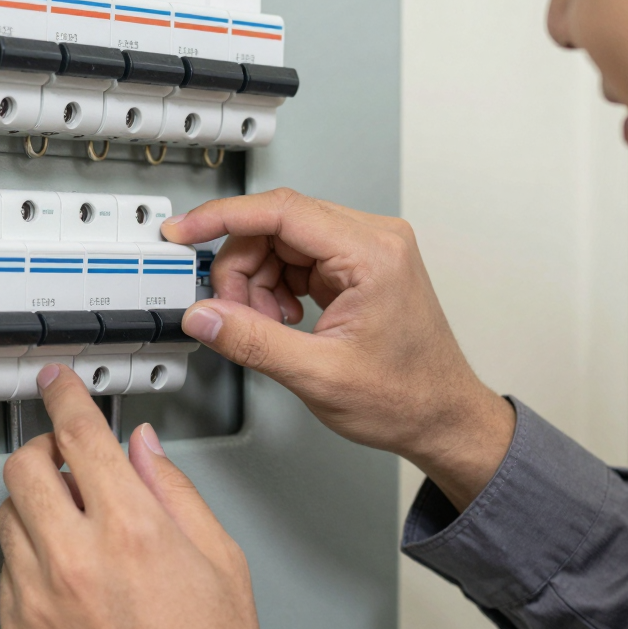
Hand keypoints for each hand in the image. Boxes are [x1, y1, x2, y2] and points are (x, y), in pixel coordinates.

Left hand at [0, 365, 263, 628]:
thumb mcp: (221, 560)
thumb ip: (175, 492)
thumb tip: (143, 449)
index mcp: (132, 530)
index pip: (80, 435)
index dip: (65, 397)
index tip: (57, 384)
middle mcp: (75, 558)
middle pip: (24, 466)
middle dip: (42, 450)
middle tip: (64, 458)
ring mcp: (38, 599)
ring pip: (7, 517)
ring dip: (34, 506)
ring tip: (73, 526)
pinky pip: (6, 571)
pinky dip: (29, 559)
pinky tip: (66, 577)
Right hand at [163, 188, 513, 508]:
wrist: (443, 418)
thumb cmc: (406, 398)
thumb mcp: (317, 376)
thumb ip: (252, 341)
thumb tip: (203, 315)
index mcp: (372, 254)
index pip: (281, 211)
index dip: (222, 218)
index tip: (184, 231)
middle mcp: (374, 240)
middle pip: (276, 225)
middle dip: (241, 268)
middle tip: (230, 313)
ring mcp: (367, 251)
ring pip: (281, 242)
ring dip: (257, 281)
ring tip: (264, 326)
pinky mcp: (358, 266)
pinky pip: (297, 258)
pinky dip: (275, 287)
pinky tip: (282, 320)